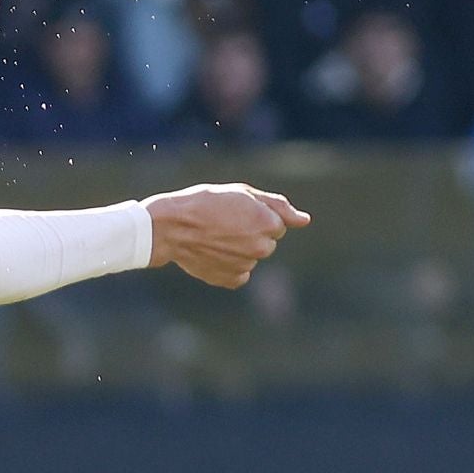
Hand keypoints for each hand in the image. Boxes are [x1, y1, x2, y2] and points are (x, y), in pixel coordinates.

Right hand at [143, 183, 310, 288]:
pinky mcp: (232, 279)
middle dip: (250, 234)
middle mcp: (262, 247)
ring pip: (252, 257)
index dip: (255, 216)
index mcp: (268, 223)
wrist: (168, 227)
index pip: (276, 224)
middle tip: (222, 224)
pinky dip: (229, 265)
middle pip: (266, 242)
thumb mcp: (240, 193)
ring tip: (213, 237)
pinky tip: (212, 253)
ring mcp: (248, 265)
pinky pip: (240, 273)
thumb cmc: (203, 203)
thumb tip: (305, 220)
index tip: (234, 212)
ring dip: (239, 249)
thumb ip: (277, 206)